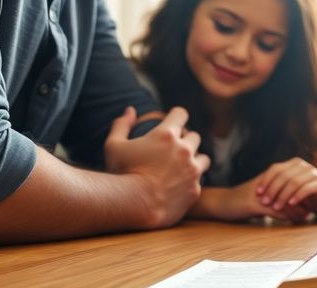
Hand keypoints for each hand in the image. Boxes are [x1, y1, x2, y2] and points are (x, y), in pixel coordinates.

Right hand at [104, 106, 210, 227]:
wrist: (132, 206)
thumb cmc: (121, 174)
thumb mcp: (113, 146)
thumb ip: (121, 125)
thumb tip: (130, 110)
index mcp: (166, 135)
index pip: (181, 114)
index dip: (176, 117)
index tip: (172, 123)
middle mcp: (184, 150)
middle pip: (194, 136)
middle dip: (185, 140)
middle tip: (172, 150)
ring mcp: (192, 170)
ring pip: (203, 158)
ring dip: (194, 160)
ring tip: (181, 168)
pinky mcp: (195, 189)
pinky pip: (198, 181)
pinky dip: (190, 182)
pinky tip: (178, 186)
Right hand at [224, 177, 311, 222]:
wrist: (220, 202)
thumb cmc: (238, 200)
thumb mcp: (257, 194)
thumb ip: (271, 194)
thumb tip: (285, 201)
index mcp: (267, 178)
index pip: (289, 181)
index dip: (300, 191)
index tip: (310, 200)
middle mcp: (266, 183)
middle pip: (290, 189)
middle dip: (302, 200)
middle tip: (311, 209)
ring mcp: (261, 193)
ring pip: (285, 200)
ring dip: (297, 209)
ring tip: (305, 216)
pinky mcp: (255, 204)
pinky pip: (276, 210)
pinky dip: (287, 216)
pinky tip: (293, 221)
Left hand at [256, 157, 316, 216]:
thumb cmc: (308, 195)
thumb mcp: (291, 189)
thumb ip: (278, 186)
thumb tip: (256, 190)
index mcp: (294, 164)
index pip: (276, 169)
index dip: (265, 180)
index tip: (258, 193)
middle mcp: (303, 166)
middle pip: (283, 175)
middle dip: (272, 189)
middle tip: (265, 202)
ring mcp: (313, 173)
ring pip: (294, 182)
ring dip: (283, 195)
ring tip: (276, 207)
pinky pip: (307, 188)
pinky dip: (297, 196)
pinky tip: (290, 204)